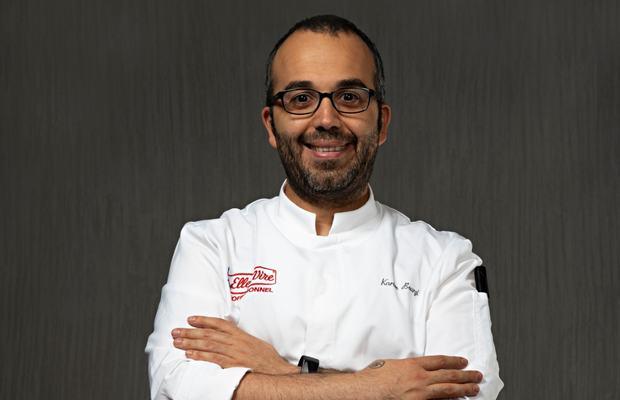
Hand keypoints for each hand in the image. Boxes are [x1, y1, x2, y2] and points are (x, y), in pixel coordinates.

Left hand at [171, 316, 297, 374]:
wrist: (277, 371)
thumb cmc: (267, 358)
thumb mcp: (255, 342)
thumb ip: (240, 338)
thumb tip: (228, 334)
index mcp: (241, 335)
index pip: (220, 323)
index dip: (204, 320)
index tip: (191, 319)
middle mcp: (236, 342)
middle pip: (209, 334)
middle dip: (190, 332)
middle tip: (176, 331)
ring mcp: (234, 353)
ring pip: (209, 345)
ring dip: (191, 343)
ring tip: (177, 342)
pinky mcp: (234, 365)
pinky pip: (214, 359)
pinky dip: (200, 356)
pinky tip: (189, 355)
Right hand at [359, 356, 482, 398]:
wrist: (366, 391)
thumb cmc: (374, 378)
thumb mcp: (391, 364)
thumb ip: (406, 366)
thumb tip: (414, 368)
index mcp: (413, 365)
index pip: (439, 361)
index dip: (453, 361)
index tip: (463, 362)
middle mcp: (420, 378)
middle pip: (448, 375)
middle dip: (465, 375)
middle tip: (477, 375)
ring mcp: (420, 393)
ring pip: (448, 390)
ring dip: (464, 389)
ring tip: (475, 388)